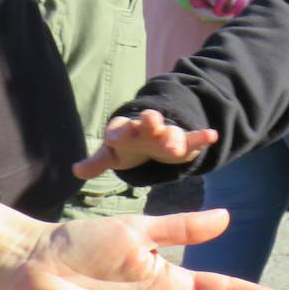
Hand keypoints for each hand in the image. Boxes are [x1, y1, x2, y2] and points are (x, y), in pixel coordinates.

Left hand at [74, 109, 216, 180]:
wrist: (154, 133)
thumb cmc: (130, 145)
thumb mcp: (113, 154)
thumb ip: (97, 162)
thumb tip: (76, 170)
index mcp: (127, 131)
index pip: (120, 129)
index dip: (117, 133)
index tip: (114, 137)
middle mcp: (147, 128)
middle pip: (148, 124)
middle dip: (150, 121)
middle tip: (152, 119)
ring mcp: (167, 133)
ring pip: (171, 133)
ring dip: (174, 136)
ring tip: (177, 145)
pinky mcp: (185, 141)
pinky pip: (193, 138)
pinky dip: (202, 136)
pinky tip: (212, 135)